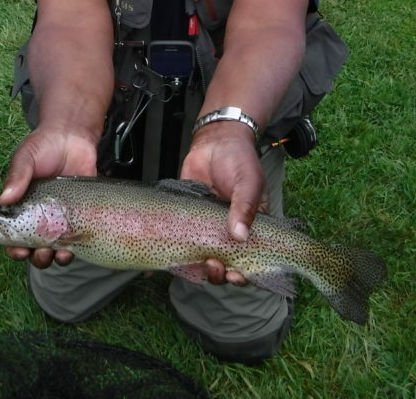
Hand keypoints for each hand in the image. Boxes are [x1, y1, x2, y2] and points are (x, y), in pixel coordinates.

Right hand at [0, 126, 96, 267]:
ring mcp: (61, 216)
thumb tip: (5, 199)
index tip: (18, 250)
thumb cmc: (43, 146)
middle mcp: (40, 216)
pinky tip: (75, 248)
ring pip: (56, 247)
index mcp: (21, 206)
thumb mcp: (26, 157)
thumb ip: (17, 176)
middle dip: (36, 256)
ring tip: (59, 254)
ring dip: (55, 257)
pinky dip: (76, 246)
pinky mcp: (81, 212)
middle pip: (34, 247)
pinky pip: (78, 236)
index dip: (13, 248)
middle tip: (40, 252)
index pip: (13, 235)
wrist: (73, 135)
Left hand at [180, 121, 266, 284]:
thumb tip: (239, 236)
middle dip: (218, 273)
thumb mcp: (248, 182)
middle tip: (213, 265)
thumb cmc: (240, 160)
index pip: (249, 261)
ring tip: (196, 261)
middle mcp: (227, 233)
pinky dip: (173, 251)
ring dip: (197, 266)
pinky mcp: (185, 219)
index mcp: (250, 228)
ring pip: (200, 257)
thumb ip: (245, 206)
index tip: (235, 274)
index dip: (244, 274)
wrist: (215, 141)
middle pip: (223, 265)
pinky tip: (166, 258)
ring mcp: (204, 227)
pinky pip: (179, 239)